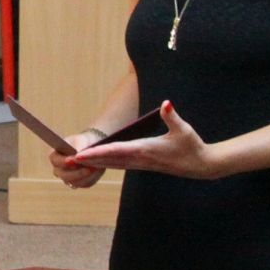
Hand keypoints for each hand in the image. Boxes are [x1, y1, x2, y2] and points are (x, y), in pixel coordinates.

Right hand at [48, 129, 107, 188]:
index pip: (55, 161)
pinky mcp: (77, 183)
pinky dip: (92, 178)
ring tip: (96, 168)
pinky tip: (97, 170)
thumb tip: (77, 154)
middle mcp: (58, 169)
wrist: (92, 148)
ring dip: (86, 176)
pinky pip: (84, 184)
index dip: (64, 162)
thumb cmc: (83, 142)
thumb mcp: (81, 140)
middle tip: (90, 168)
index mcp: (54, 156)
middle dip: (78, 172)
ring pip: (74, 182)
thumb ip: (78, 146)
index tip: (75, 161)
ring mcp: (66, 178)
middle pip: (64, 175)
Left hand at [67, 101, 220, 178]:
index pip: (116, 151)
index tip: (81, 155)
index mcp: (145, 150)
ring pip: (112, 164)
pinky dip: (105, 163)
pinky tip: (96, 162)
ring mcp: (141, 164)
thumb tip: (166, 103)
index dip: (97, 153)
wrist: (201, 166)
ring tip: (76, 163)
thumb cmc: (192, 146)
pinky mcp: (143, 165)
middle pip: (108, 160)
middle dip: (88, 160)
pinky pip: (119, 165)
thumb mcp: (183, 129)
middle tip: (68, 161)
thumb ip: (172, 116)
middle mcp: (140, 159)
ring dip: (94, 163)